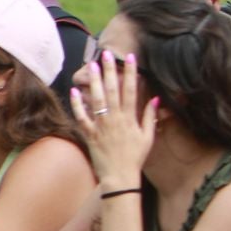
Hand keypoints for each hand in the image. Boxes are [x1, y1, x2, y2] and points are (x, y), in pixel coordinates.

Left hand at [70, 50, 156, 190]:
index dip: (131, 73)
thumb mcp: (148, 136)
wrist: (120, 176)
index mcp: (130, 118)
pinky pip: (82, 117)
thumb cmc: (135, 157)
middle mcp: (115, 119)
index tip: (130, 58)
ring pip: (97, 100)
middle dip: (110, 71)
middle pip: (112, 90)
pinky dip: (78, 105)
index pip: (131, 90)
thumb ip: (149, 116)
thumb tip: (155, 97)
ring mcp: (101, 126)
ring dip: (94, 82)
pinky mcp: (90, 134)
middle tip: (106, 54)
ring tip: (91, 65)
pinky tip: (75, 91)